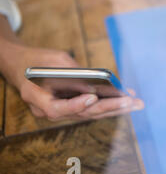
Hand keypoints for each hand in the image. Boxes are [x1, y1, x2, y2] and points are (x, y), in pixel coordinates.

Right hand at [0, 42, 143, 120]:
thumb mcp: (53, 60)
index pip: (58, 109)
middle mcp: (48, 111)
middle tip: (131, 102)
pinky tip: (126, 99)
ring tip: (136, 103)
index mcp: (37, 99)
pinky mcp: (71, 108)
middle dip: (110, 107)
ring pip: (90, 113)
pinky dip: (109, 103)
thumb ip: (72, 71)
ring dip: (115, 108)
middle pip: (82, 113)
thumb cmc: (36, 61)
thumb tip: (98, 79)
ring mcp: (61, 111)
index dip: (76, 105)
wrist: (21, 66)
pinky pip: (91, 108)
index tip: (93, 98)